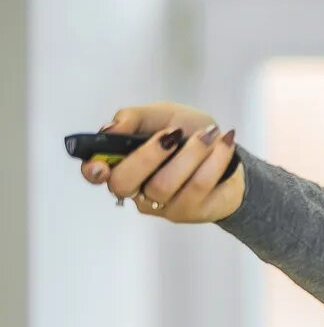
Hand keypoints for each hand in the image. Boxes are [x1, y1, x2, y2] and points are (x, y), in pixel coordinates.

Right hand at [81, 102, 244, 222]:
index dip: (93, 171)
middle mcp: (136, 188)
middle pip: (124, 183)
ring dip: (190, 153)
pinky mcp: (188, 212)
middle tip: (173, 134)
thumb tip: (111, 128)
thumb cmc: (188, 132)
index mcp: (122, 162)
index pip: (95, 174)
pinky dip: (213, 161)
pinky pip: (196, 187)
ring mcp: (161, 204)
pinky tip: (223, 144)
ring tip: (209, 134)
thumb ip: (134, 117)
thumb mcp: (161, 114)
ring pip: (163, 185)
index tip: (101, 165)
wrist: (226, 147)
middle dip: (147, 155)